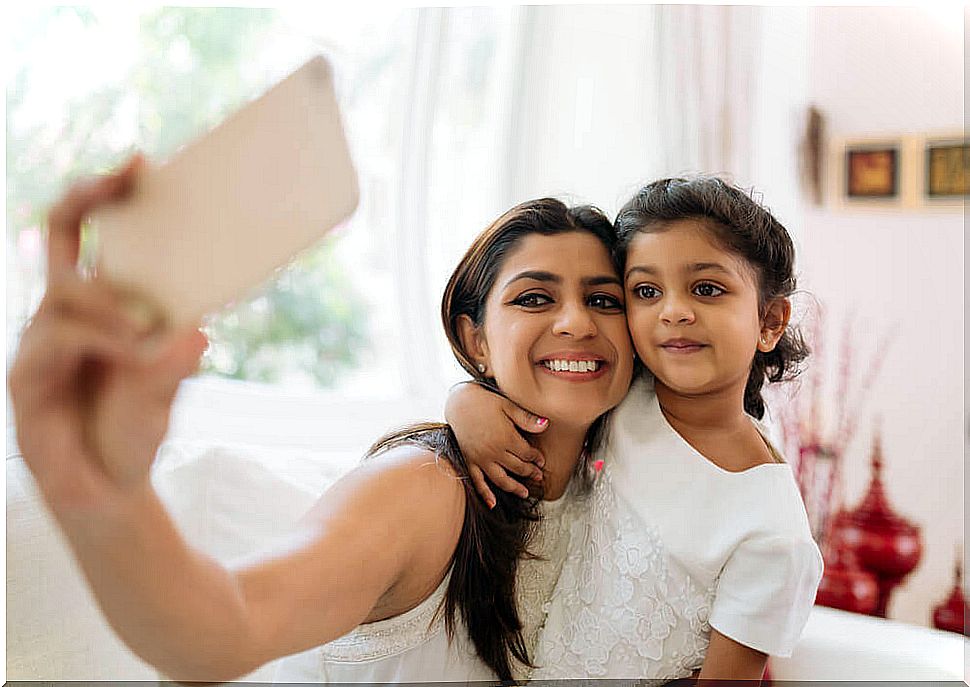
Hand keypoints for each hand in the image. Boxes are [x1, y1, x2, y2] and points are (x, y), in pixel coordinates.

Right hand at [8, 155, 206, 508]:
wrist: (109, 492)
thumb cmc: (134, 431)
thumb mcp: (167, 388)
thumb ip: (176, 359)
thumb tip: (197, 328)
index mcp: (98, 307)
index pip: (90, 234)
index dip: (106, 195)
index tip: (142, 161)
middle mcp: (64, 315)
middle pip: (59, 235)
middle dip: (90, 196)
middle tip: (126, 173)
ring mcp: (42, 343)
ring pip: (63, 292)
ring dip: (110, 303)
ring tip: (146, 331)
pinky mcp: (27, 378)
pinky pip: (55, 341)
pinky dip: (99, 341)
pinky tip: (133, 356)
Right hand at [444, 381, 548, 506]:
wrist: (458, 402)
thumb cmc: (484, 401)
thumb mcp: (508, 405)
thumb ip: (527, 418)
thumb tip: (546, 425)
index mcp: (506, 438)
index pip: (527, 454)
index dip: (536, 458)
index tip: (542, 461)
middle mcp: (494, 451)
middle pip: (517, 468)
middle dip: (530, 473)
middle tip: (538, 476)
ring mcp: (481, 459)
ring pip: (501, 479)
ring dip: (514, 488)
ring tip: (525, 493)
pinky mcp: (469, 461)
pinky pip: (478, 481)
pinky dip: (485, 494)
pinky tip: (493, 504)